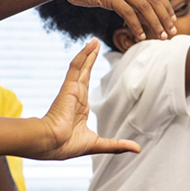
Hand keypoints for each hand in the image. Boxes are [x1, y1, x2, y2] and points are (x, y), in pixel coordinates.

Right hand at [36, 39, 140, 158]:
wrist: (52, 144)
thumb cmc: (68, 146)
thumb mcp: (97, 144)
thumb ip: (117, 145)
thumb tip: (137, 149)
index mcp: (80, 107)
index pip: (86, 84)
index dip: (89, 71)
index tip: (93, 62)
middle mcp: (76, 96)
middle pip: (84, 71)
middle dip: (90, 58)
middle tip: (95, 44)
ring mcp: (72, 90)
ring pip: (81, 66)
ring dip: (88, 53)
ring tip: (94, 41)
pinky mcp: (69, 87)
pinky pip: (76, 67)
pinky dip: (83, 54)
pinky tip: (90, 44)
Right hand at [56, 0, 175, 40]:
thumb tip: (147, 16)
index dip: (168, 7)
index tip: (174, 21)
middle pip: (155, 0)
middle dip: (166, 18)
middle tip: (172, 33)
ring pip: (145, 7)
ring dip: (155, 24)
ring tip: (161, 37)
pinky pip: (128, 13)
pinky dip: (137, 26)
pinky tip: (140, 37)